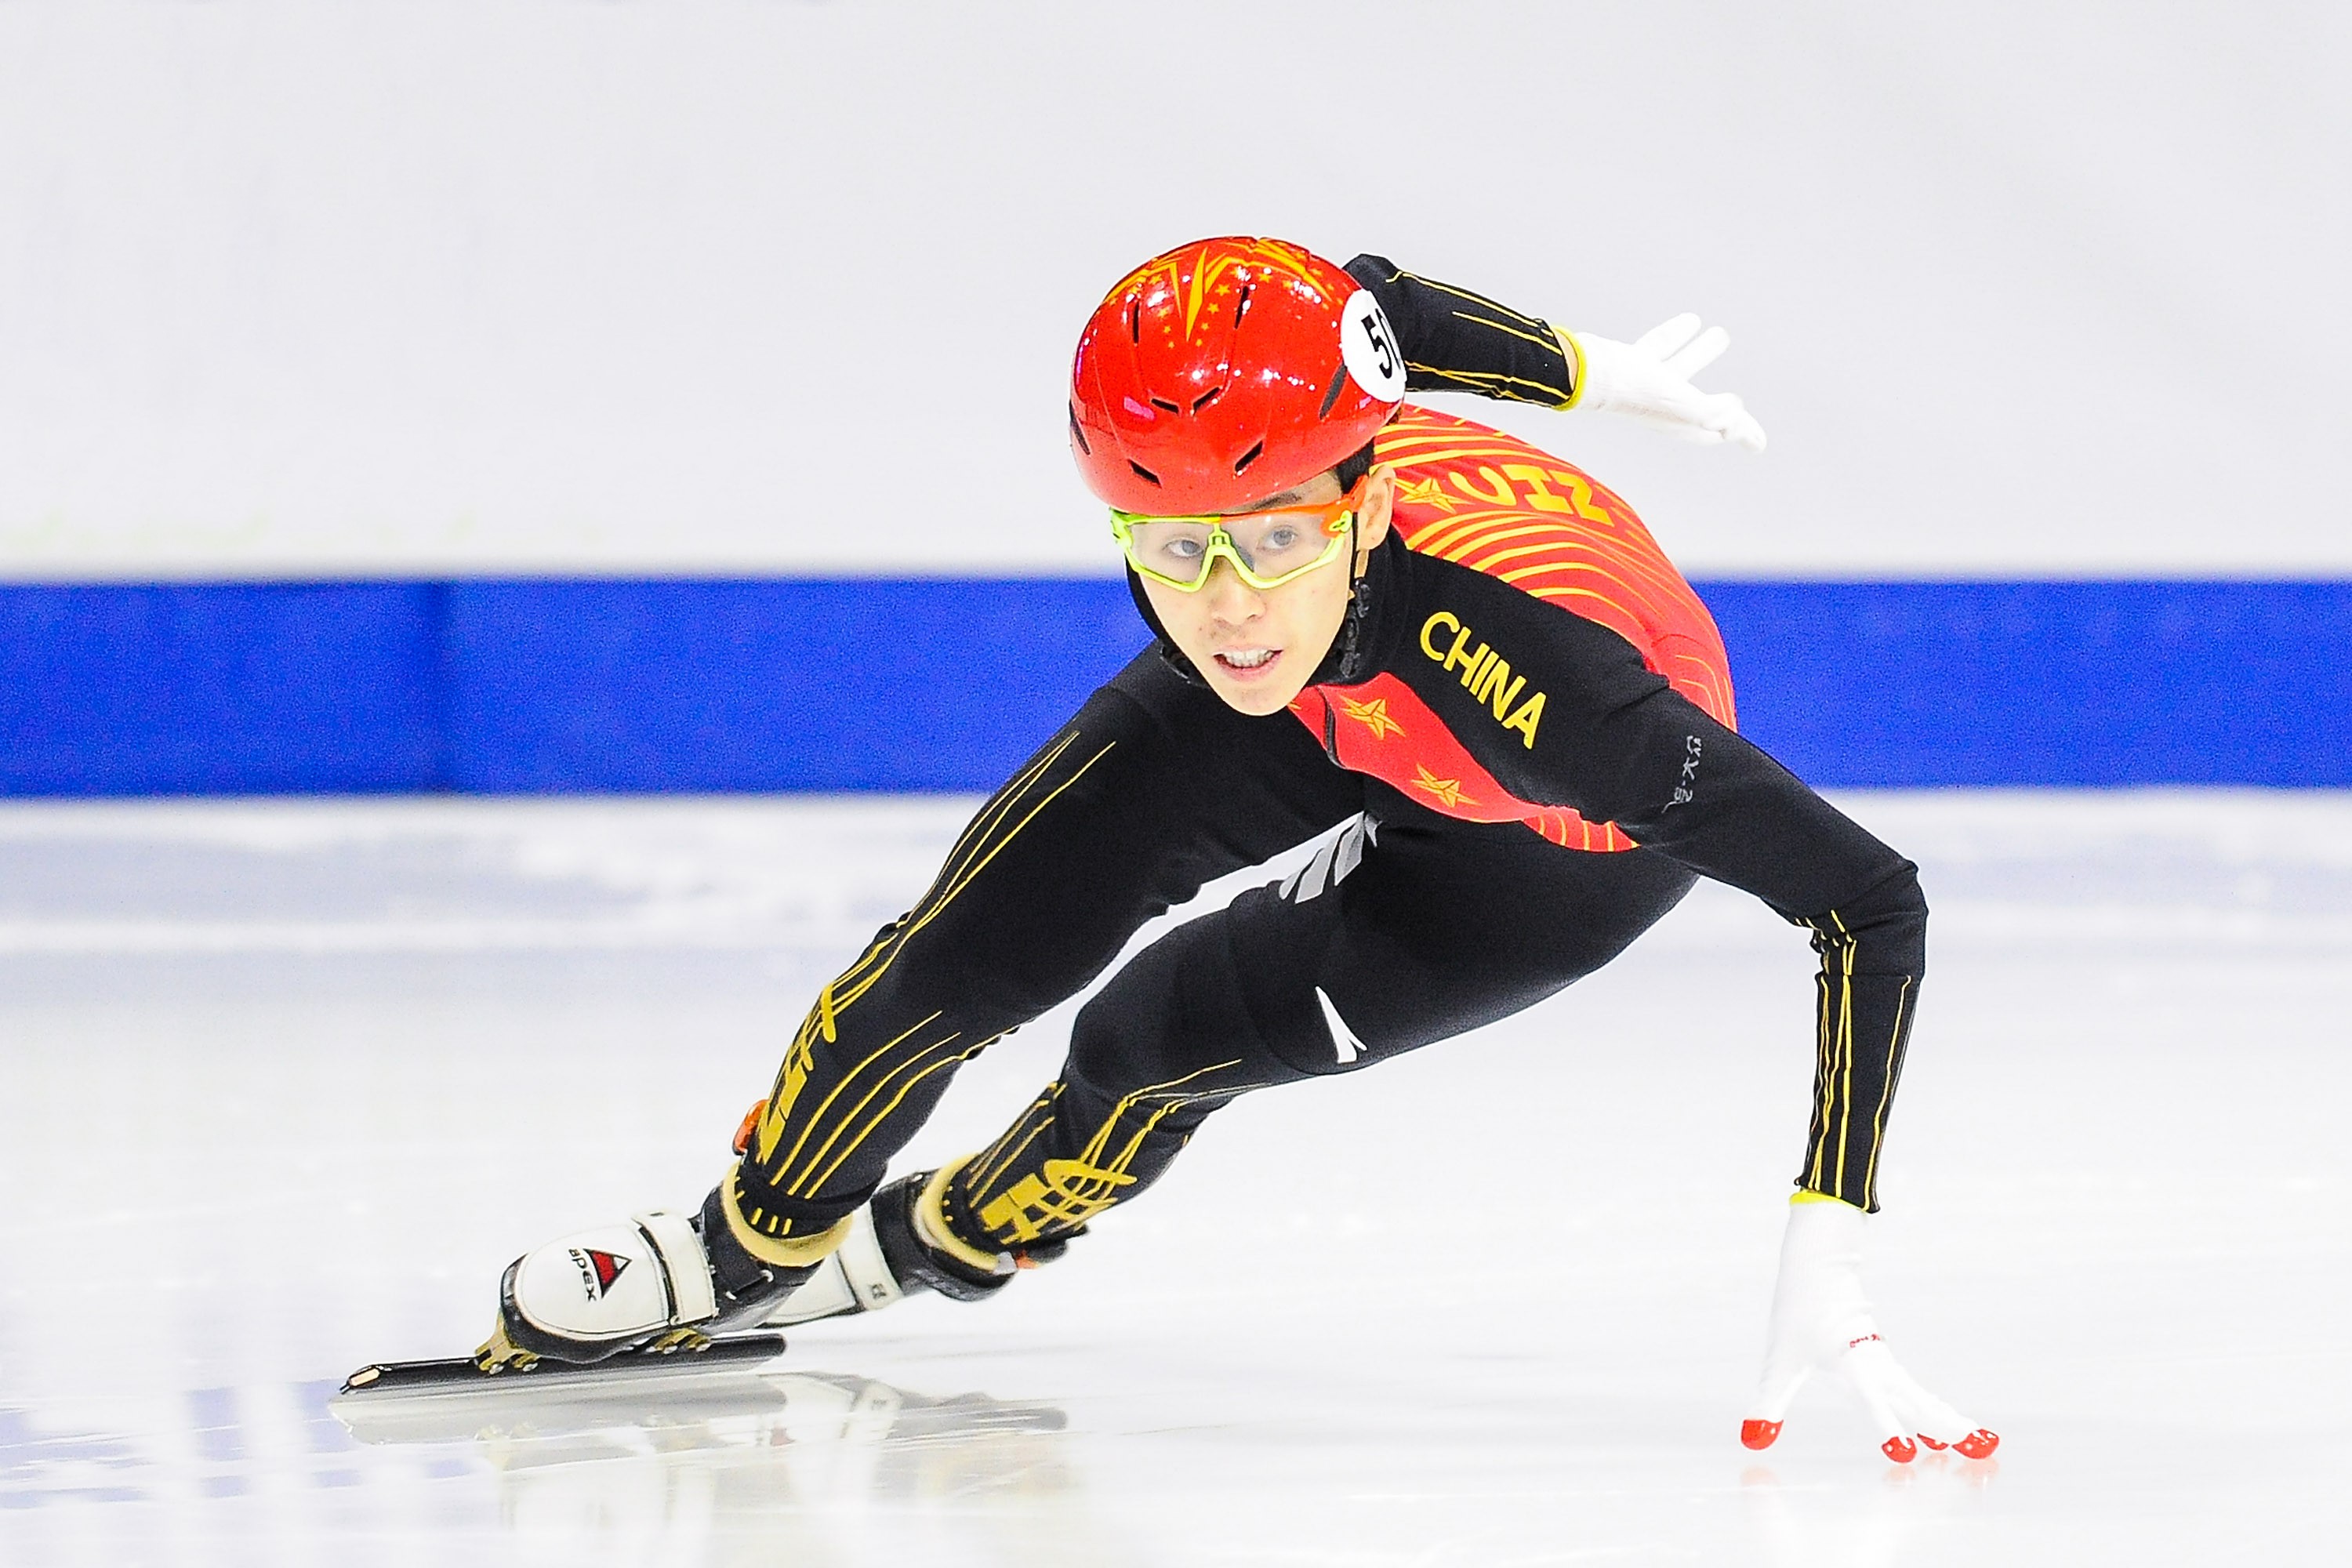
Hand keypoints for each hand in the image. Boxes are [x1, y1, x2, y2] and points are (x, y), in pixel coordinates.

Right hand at [1564, 315, 1766, 451]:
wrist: (1586, 373)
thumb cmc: (1633, 392)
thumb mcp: (1682, 405)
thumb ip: (1713, 413)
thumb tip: (1735, 414)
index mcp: (1677, 421)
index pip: (1716, 432)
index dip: (1739, 435)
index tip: (1758, 445)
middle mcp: (1662, 405)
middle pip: (1701, 407)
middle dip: (1723, 406)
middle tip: (1740, 404)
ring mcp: (1645, 383)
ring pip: (1682, 368)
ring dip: (1702, 353)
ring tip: (1721, 333)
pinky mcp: (1631, 361)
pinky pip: (1660, 347)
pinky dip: (1676, 336)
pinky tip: (1691, 320)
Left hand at [1741, 1194, 1997, 1462]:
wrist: (1821, 1267)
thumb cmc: (1797, 1315)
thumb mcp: (1778, 1364)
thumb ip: (1768, 1405)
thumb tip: (1751, 1439)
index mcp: (1850, 1366)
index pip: (1871, 1402)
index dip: (1886, 1428)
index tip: (1905, 1454)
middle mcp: (1874, 1367)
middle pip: (1914, 1402)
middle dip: (1941, 1427)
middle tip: (1977, 1453)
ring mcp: (1884, 1363)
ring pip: (1921, 1396)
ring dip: (1946, 1419)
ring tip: (1978, 1442)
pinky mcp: (1886, 1361)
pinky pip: (1916, 1390)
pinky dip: (1934, 1408)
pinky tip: (1946, 1426)